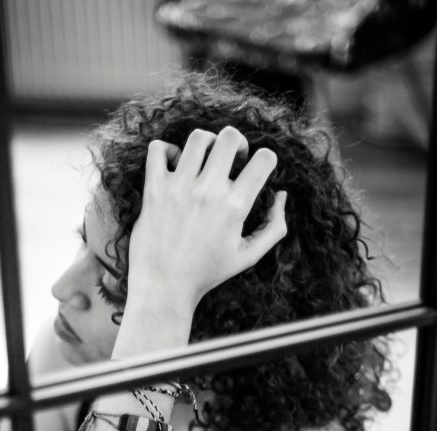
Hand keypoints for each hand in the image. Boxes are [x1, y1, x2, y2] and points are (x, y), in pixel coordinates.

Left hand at [127, 125, 286, 317]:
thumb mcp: (248, 256)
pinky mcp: (154, 189)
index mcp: (235, 207)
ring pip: (198, 138)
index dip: (265, 160)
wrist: (164, 286)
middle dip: (237, 143)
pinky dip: (167, 150)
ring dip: (206, 143)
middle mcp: (208, 193)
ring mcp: (179, 188)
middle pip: (230, 137)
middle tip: (231, 160)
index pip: (264, 159)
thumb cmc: (207, 273)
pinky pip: (158, 149)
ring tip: (204, 160)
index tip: (255, 171)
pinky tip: (174, 166)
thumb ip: (274, 227)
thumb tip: (282, 196)